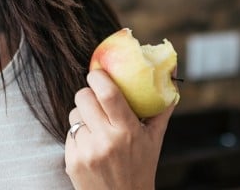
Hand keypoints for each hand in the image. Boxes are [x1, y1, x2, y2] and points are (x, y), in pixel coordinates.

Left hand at [65, 69, 173, 189]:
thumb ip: (161, 109)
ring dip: (82, 115)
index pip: (108, 93)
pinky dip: (78, 135)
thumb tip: (170, 78)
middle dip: (87, 93)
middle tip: (95, 98)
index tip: (97, 73)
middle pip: (83, 98)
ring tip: (96, 127)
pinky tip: (90, 145)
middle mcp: (106, 140)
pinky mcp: (72, 161)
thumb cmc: (141, 167)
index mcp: (128, 131)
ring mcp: (87, 151)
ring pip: (74, 114)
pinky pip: (69, 133)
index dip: (98, 77)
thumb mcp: (155, 139)